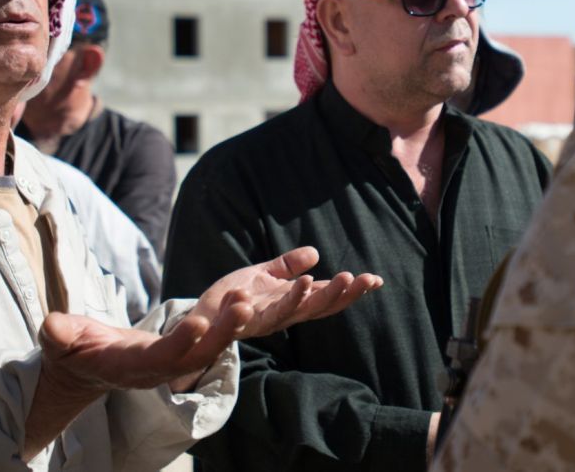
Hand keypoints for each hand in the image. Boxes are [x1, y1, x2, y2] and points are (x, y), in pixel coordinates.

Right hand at [24, 247, 381, 458]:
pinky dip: (318, 294)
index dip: (210, 330)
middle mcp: (208, 347)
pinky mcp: (241, 319)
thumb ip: (68, 336)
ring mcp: (230, 334)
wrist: (119, 369)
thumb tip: (49, 327)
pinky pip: (287, 307)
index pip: (192, 345)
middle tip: (313, 285)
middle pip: (249, 330)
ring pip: (279, 319)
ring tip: (355, 280)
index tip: (230, 310)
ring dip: (318, 300)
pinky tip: (354, 280)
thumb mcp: (75, 345)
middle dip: (283, 308)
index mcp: (170, 354)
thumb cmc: (100, 356)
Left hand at [172, 245, 382, 389]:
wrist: (198, 318)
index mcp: (292, 303)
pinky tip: (298, 281)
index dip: (351, 291)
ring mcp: (263, 320)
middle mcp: (283, 315)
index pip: (328, 297)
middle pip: (319, 308)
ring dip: (310, 297)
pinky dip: (280, 299)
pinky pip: (261, 313)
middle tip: (361, 279)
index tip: (375, 280)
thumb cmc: (233, 298)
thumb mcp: (263, 274)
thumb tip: (316, 254)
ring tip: (328, 278)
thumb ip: (287, 266)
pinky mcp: (241, 321)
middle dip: (341, 295)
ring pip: (293, 312)